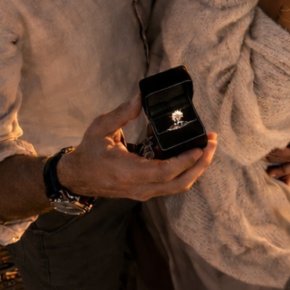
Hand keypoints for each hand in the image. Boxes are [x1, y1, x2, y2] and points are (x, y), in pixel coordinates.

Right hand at [57, 93, 217, 201]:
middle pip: (178, 184)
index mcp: (127, 171)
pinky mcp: (145, 191)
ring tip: (207, 146)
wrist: (77, 178)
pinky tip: (187, 149)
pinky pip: (170, 183)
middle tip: (213, 144)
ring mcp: (143, 192)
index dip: (185, 161)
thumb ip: (122, 113)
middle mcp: (139, 187)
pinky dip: (184, 169)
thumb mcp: (100, 128)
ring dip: (196, 168)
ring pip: (177, 187)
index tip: (200, 147)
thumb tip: (141, 98)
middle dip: (200, 165)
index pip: (164, 172)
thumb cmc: (89, 152)